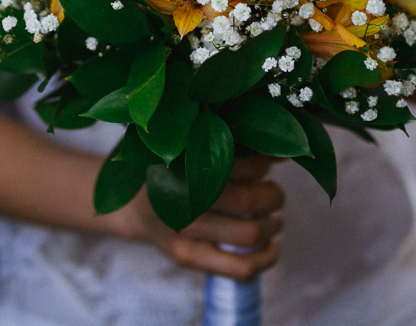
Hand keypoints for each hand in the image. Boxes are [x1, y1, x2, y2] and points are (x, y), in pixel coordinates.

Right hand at [126, 155, 284, 280]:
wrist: (132, 205)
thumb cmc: (174, 171)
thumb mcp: (195, 150)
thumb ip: (236, 148)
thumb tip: (282, 154)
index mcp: (185, 163)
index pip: (241, 165)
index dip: (264, 165)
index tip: (266, 165)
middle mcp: (182, 198)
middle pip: (248, 201)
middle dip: (273, 195)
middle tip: (274, 192)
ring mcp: (183, 232)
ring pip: (249, 234)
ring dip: (273, 224)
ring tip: (273, 216)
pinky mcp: (187, 257)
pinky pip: (240, 268)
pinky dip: (267, 257)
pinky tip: (272, 244)